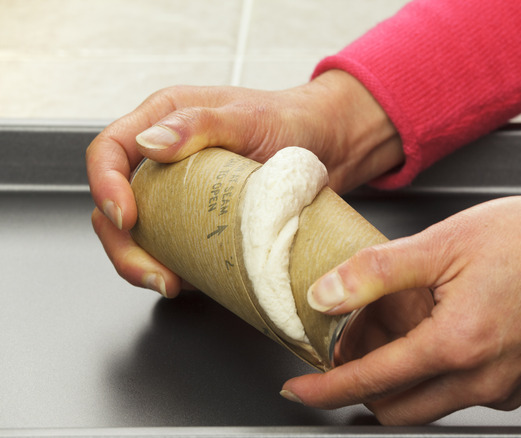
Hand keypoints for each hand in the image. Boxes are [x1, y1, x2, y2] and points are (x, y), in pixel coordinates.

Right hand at [86, 70, 401, 297]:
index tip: (126, 217)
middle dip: (122, 245)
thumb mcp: (249, 117)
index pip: (109, 151)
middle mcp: (164, 159)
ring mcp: (180, 194)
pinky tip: (188, 283)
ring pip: (139, 234)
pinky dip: (172, 270)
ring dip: (143, 264)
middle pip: (114, 205)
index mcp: (163, 121)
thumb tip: (149, 144)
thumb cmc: (292, 121)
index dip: (104, 185)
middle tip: (152, 272)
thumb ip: (200, 124)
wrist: (330, 146)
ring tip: (170, 283)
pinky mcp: (200, 222)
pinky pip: (173, 249)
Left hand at [282, 194, 520, 424]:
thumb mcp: (448, 242)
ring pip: (430, 402)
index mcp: (456, 346)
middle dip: (362, 387)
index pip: (370, 381)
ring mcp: (504, 387)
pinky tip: (442, 328)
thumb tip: (327, 295)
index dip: (326, 388)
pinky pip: (463, 391)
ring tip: (399, 328)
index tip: (298, 389)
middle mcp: (481, 381)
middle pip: (397, 408)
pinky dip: (438, 371)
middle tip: (349, 348)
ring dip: (401, 378)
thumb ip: (379, 273)